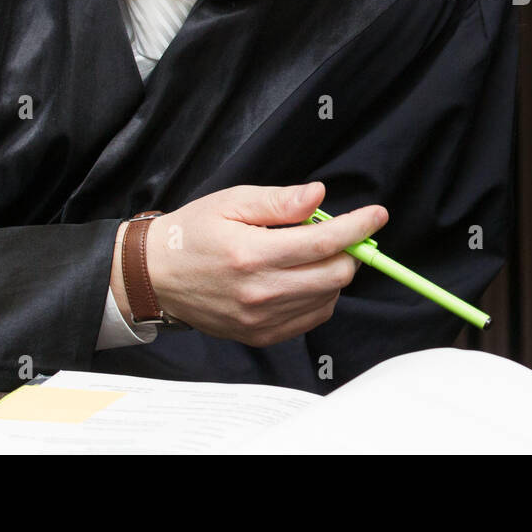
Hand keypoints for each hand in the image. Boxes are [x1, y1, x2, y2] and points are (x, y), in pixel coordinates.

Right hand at [111, 182, 386, 347]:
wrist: (154, 276)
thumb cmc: (192, 233)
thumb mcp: (232, 201)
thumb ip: (279, 201)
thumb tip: (319, 196)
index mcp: (251, 254)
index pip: (324, 243)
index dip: (358, 227)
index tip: (377, 214)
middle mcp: (259, 292)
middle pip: (335, 274)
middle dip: (348, 249)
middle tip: (337, 232)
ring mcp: (261, 319)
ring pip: (328, 296)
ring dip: (333, 272)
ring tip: (308, 253)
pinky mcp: (261, 335)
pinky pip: (312, 317)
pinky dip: (320, 295)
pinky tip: (302, 276)